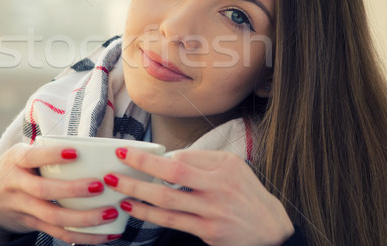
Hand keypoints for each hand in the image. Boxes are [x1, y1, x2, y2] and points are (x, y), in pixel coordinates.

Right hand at [0, 143, 122, 244]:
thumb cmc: (15, 170)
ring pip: (53, 217)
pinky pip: (58, 233)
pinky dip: (81, 236)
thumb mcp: (21, 154)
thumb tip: (90, 145)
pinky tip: (103, 235)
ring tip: (110, 213)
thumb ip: (45, 150)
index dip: (53, 155)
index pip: (33, 157)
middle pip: (44, 190)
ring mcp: (23, 207)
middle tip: (99, 186)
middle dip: (72, 190)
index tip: (76, 153)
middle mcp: (17, 183)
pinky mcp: (32, 224)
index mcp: (16, 159)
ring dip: (83, 218)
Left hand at [104, 148, 293, 245]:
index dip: (156, 157)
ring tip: (116, 184)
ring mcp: (213, 211)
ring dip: (137, 191)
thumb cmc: (247, 194)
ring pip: (167, 200)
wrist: (271, 229)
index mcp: (224, 166)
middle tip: (118, 158)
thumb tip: (167, 159)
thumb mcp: (233, 167)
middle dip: (141, 165)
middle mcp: (219, 186)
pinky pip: (171, 221)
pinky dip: (149, 214)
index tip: (133, 154)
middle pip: (173, 172)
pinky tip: (133, 208)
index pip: (184, 156)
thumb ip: (202, 161)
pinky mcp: (208, 232)